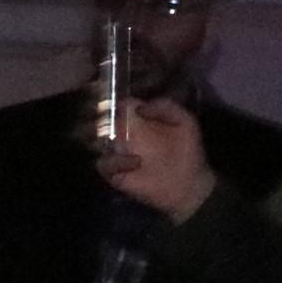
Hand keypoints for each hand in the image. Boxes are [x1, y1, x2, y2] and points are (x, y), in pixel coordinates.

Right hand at [95, 94, 212, 221]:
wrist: (188, 184)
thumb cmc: (188, 152)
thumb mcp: (185, 122)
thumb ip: (166, 107)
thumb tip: (138, 106)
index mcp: (137, 120)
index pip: (116, 105)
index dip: (109, 100)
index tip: (107, 97)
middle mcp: (122, 134)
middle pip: (98, 121)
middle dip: (95, 118)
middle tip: (104, 119)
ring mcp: (116, 153)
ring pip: (93, 141)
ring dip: (97, 139)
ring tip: (116, 140)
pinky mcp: (115, 173)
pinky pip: (103, 163)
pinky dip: (113, 162)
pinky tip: (134, 162)